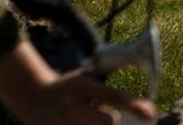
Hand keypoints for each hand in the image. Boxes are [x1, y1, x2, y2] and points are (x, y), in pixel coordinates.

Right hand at [0, 41, 154, 124]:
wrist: (31, 95)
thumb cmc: (70, 86)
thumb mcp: (88, 76)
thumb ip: (112, 78)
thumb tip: (146, 63)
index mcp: (82, 86)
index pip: (113, 96)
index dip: (135, 105)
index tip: (151, 113)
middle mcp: (70, 105)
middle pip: (106, 122)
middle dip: (115, 122)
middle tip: (114, 118)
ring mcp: (58, 123)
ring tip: (90, 118)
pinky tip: (84, 123)